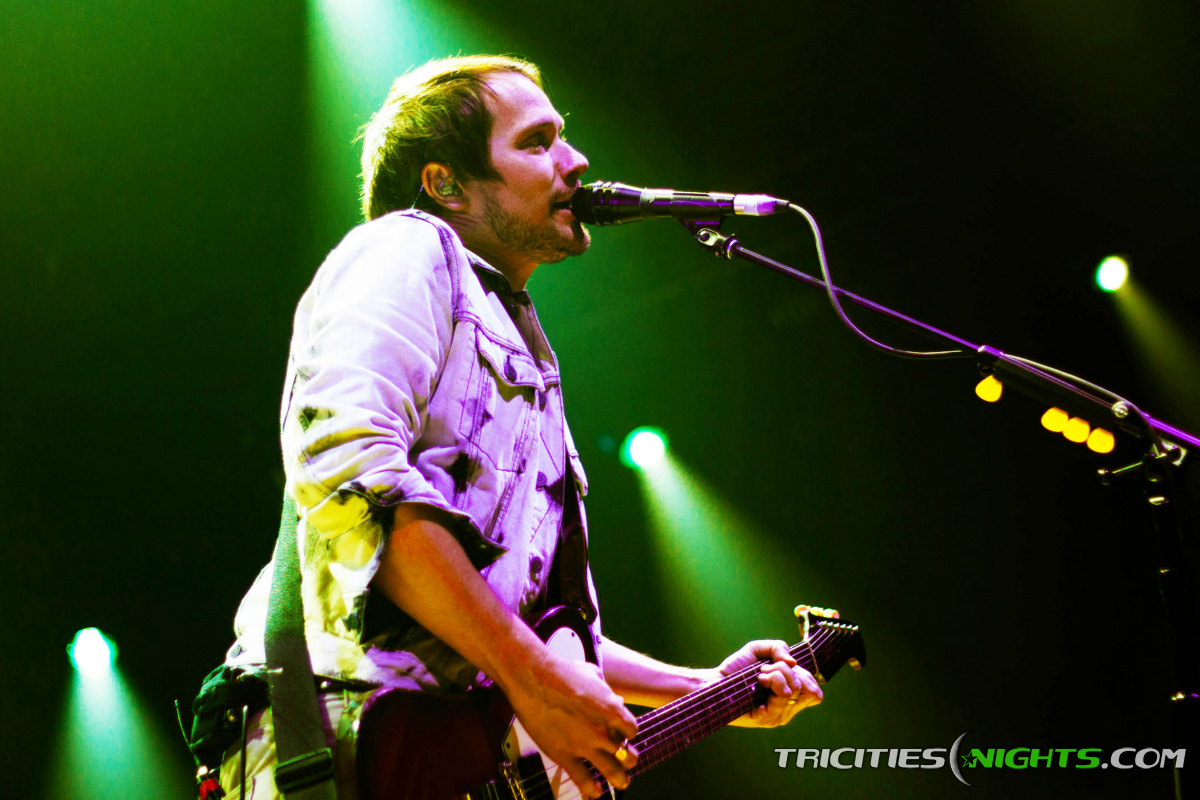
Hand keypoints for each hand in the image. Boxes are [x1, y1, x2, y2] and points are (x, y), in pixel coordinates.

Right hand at [504, 650, 638, 797]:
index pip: (633, 730)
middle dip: (629, 758)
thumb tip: (615, 700)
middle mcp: (602, 731)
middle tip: (626, 760)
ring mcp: (584, 746)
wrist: (534, 679)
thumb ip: (607, 690)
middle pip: (628, 756)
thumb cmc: (562, 672)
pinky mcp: (564, 755)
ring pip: (613, 772)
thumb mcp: (592, 674)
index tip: (623, 733)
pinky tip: (594, 791)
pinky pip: (583, 780)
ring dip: (619, 779)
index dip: (628, 732)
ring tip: (621, 782)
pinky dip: (591, 789)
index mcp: (611, 710)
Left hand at [711, 639, 822, 727]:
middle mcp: (787, 708)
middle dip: (789, 671)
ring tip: (760, 674)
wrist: (714, 681)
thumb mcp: (759, 650)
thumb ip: (778, 648)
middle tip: (767, 669)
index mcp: (789, 696)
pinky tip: (759, 679)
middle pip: (810, 689)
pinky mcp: (769, 718)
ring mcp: (779, 715)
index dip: (803, 675)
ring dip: (778, 672)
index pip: (814, 690)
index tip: (781, 667)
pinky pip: (784, 694)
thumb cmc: (736, 668)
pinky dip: (774, 679)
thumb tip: (793, 662)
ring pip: (796, 688)